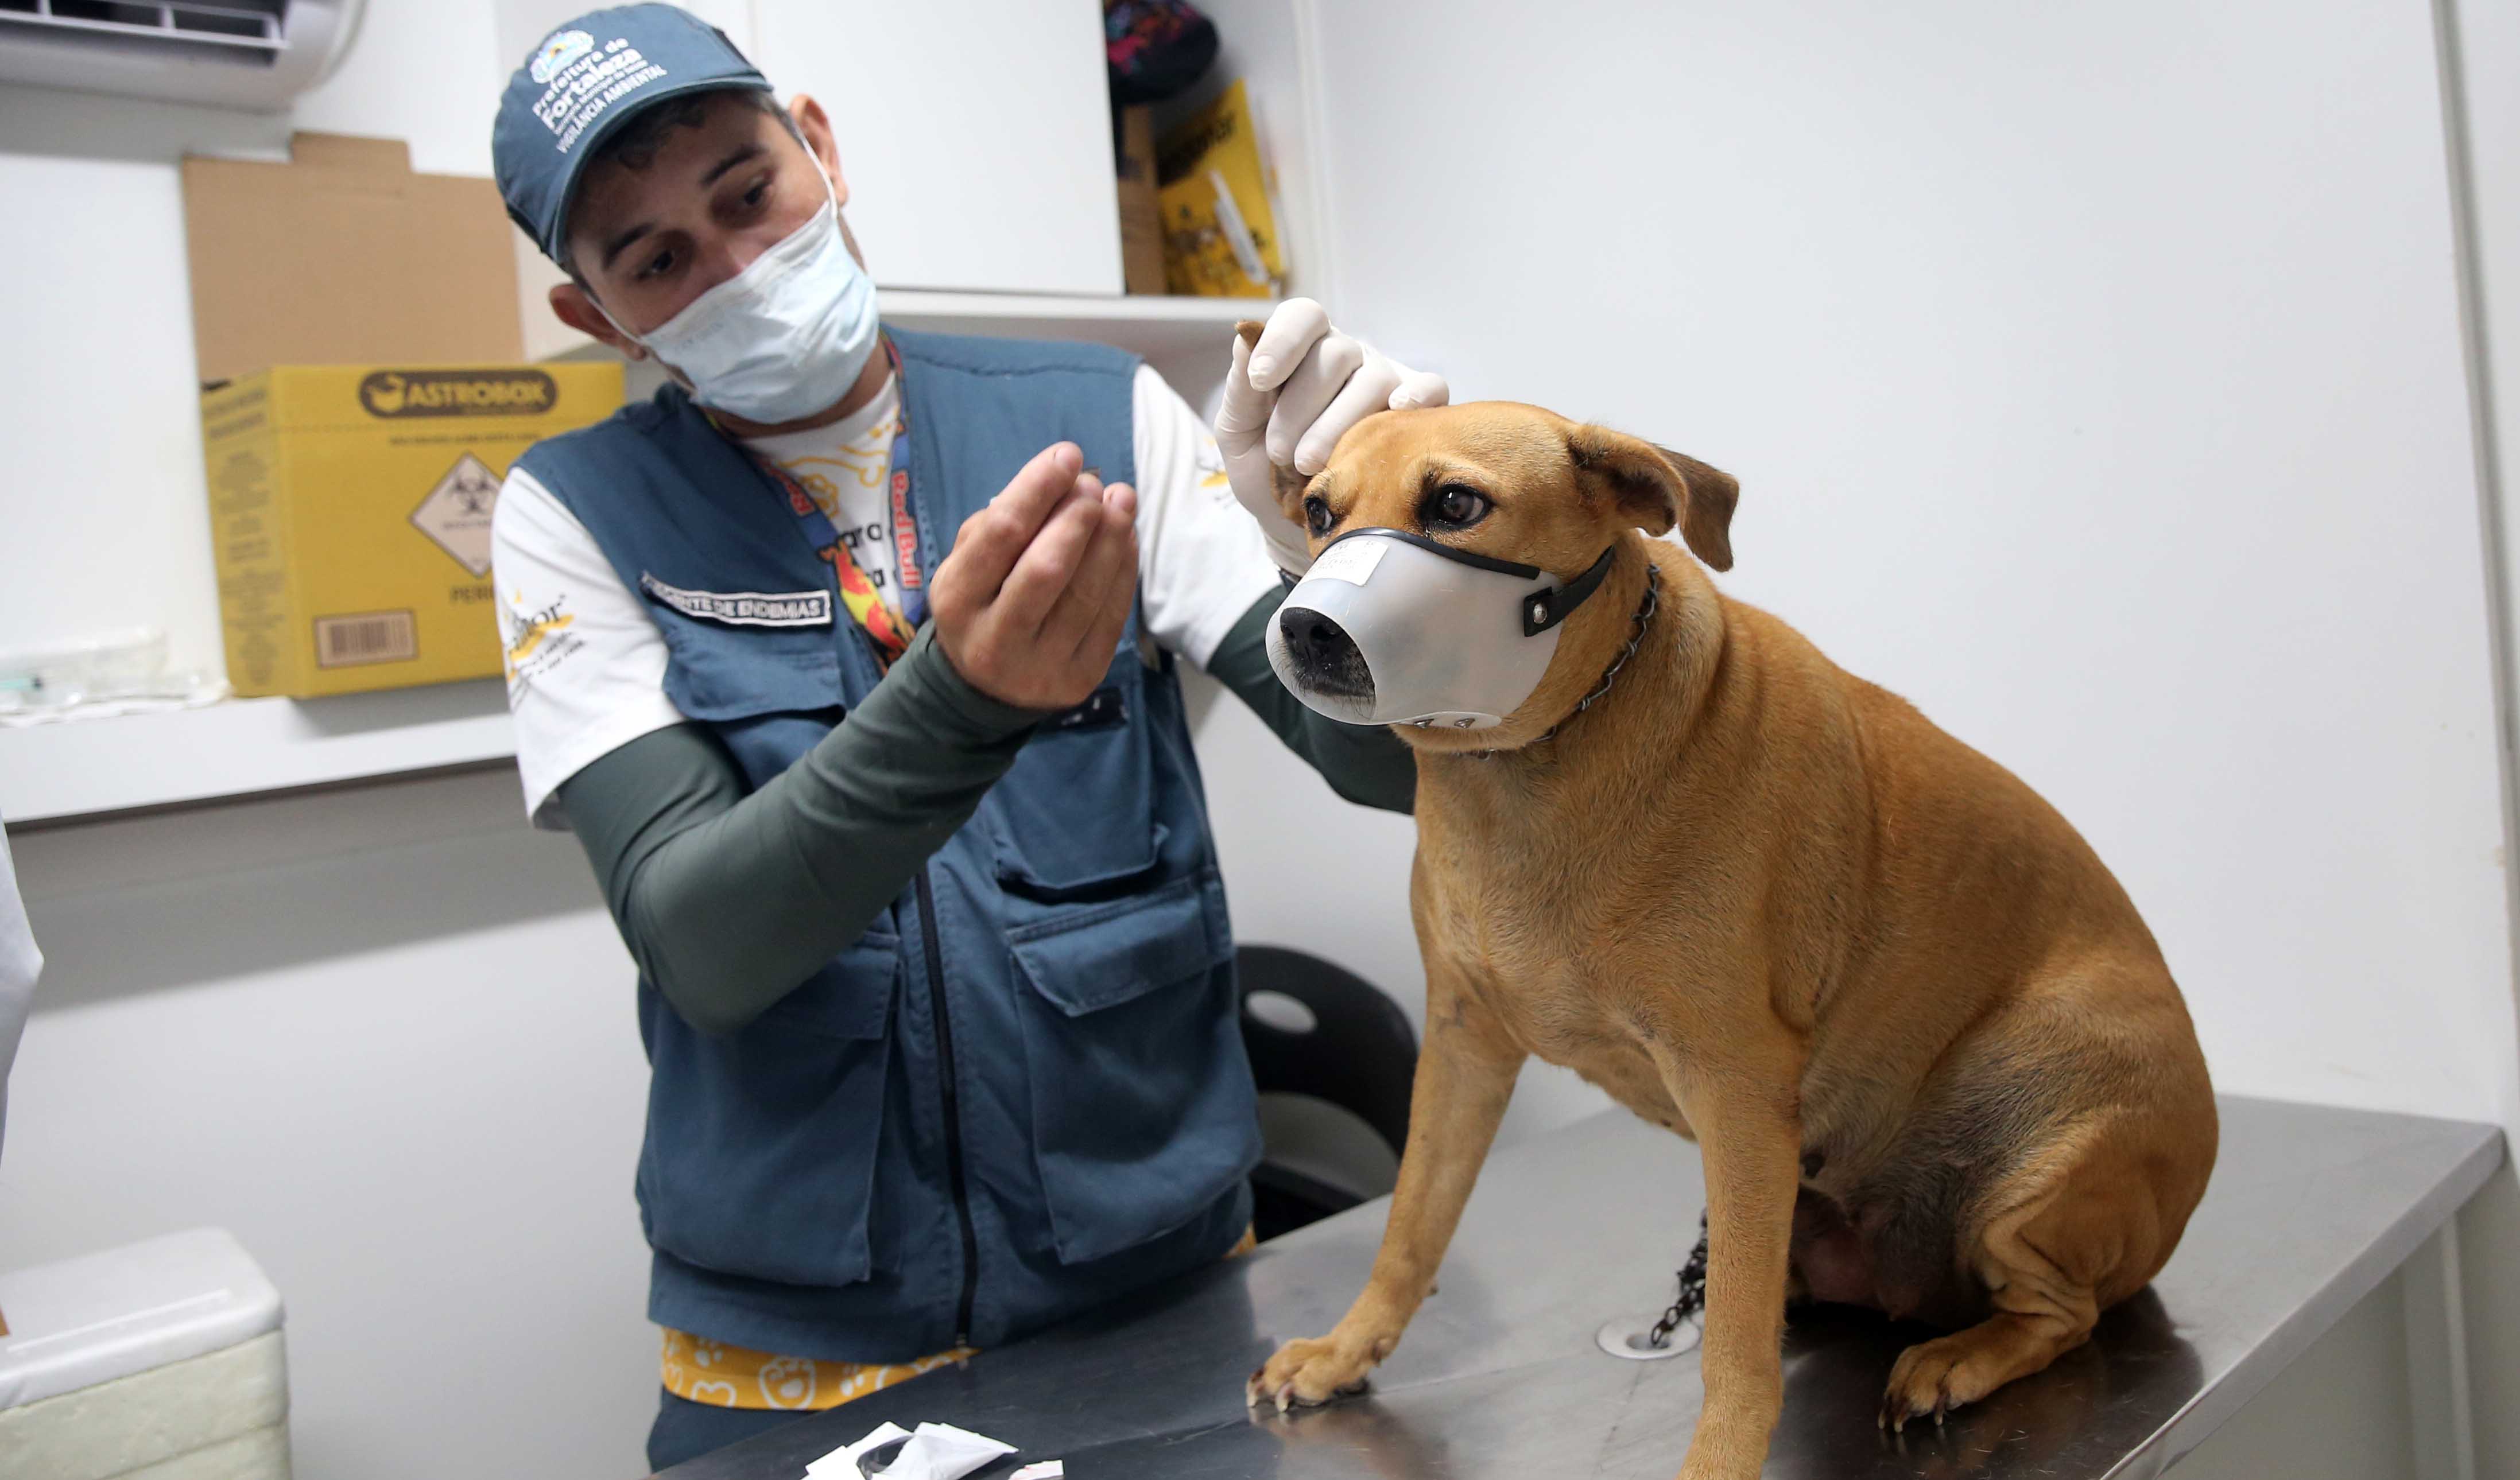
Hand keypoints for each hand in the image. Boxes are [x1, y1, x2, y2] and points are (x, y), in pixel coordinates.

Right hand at [930, 442, 1138, 709]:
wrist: (986, 688)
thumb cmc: (982, 602)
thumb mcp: (969, 563)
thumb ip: (1003, 523)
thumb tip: (1067, 482)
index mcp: (956, 601)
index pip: (1001, 535)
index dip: (1038, 488)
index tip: (1067, 455)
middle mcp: (993, 640)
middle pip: (1045, 569)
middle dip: (1076, 517)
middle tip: (1094, 485)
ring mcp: (1039, 666)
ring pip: (1085, 595)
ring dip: (1110, 539)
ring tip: (1121, 499)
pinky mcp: (1080, 680)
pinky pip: (1111, 617)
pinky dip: (1123, 570)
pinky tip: (1127, 537)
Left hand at [1215, 298, 1449, 572]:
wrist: (1292, 524)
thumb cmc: (1264, 470)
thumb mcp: (1238, 433)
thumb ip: (1241, 388)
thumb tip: (1246, 336)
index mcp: (1303, 352)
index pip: (1303, 316)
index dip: (1283, 340)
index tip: (1260, 379)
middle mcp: (1348, 358)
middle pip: (1336, 352)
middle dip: (1300, 406)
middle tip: (1279, 453)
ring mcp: (1386, 381)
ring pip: (1374, 378)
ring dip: (1337, 423)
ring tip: (1309, 464)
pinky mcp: (1417, 413)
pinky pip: (1431, 387)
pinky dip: (1418, 394)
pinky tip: (1398, 412)